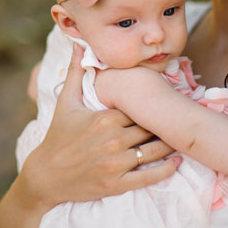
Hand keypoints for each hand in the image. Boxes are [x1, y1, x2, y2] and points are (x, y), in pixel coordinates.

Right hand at [20, 43, 179, 208]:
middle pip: (150, 128)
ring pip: (154, 151)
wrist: (46, 176)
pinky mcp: (116, 185)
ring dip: (170, 145)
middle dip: (163, 124)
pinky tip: (176, 162)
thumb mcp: (66, 102)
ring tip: (181, 137)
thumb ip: (76, 71)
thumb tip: (78, 42)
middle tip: (180, 118)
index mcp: (105, 118)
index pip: (139, 108)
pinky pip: (149, 177)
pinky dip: (166, 170)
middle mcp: (113, 140)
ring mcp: (115, 164)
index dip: (151, 104)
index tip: (164, 99)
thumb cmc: (57, 135)